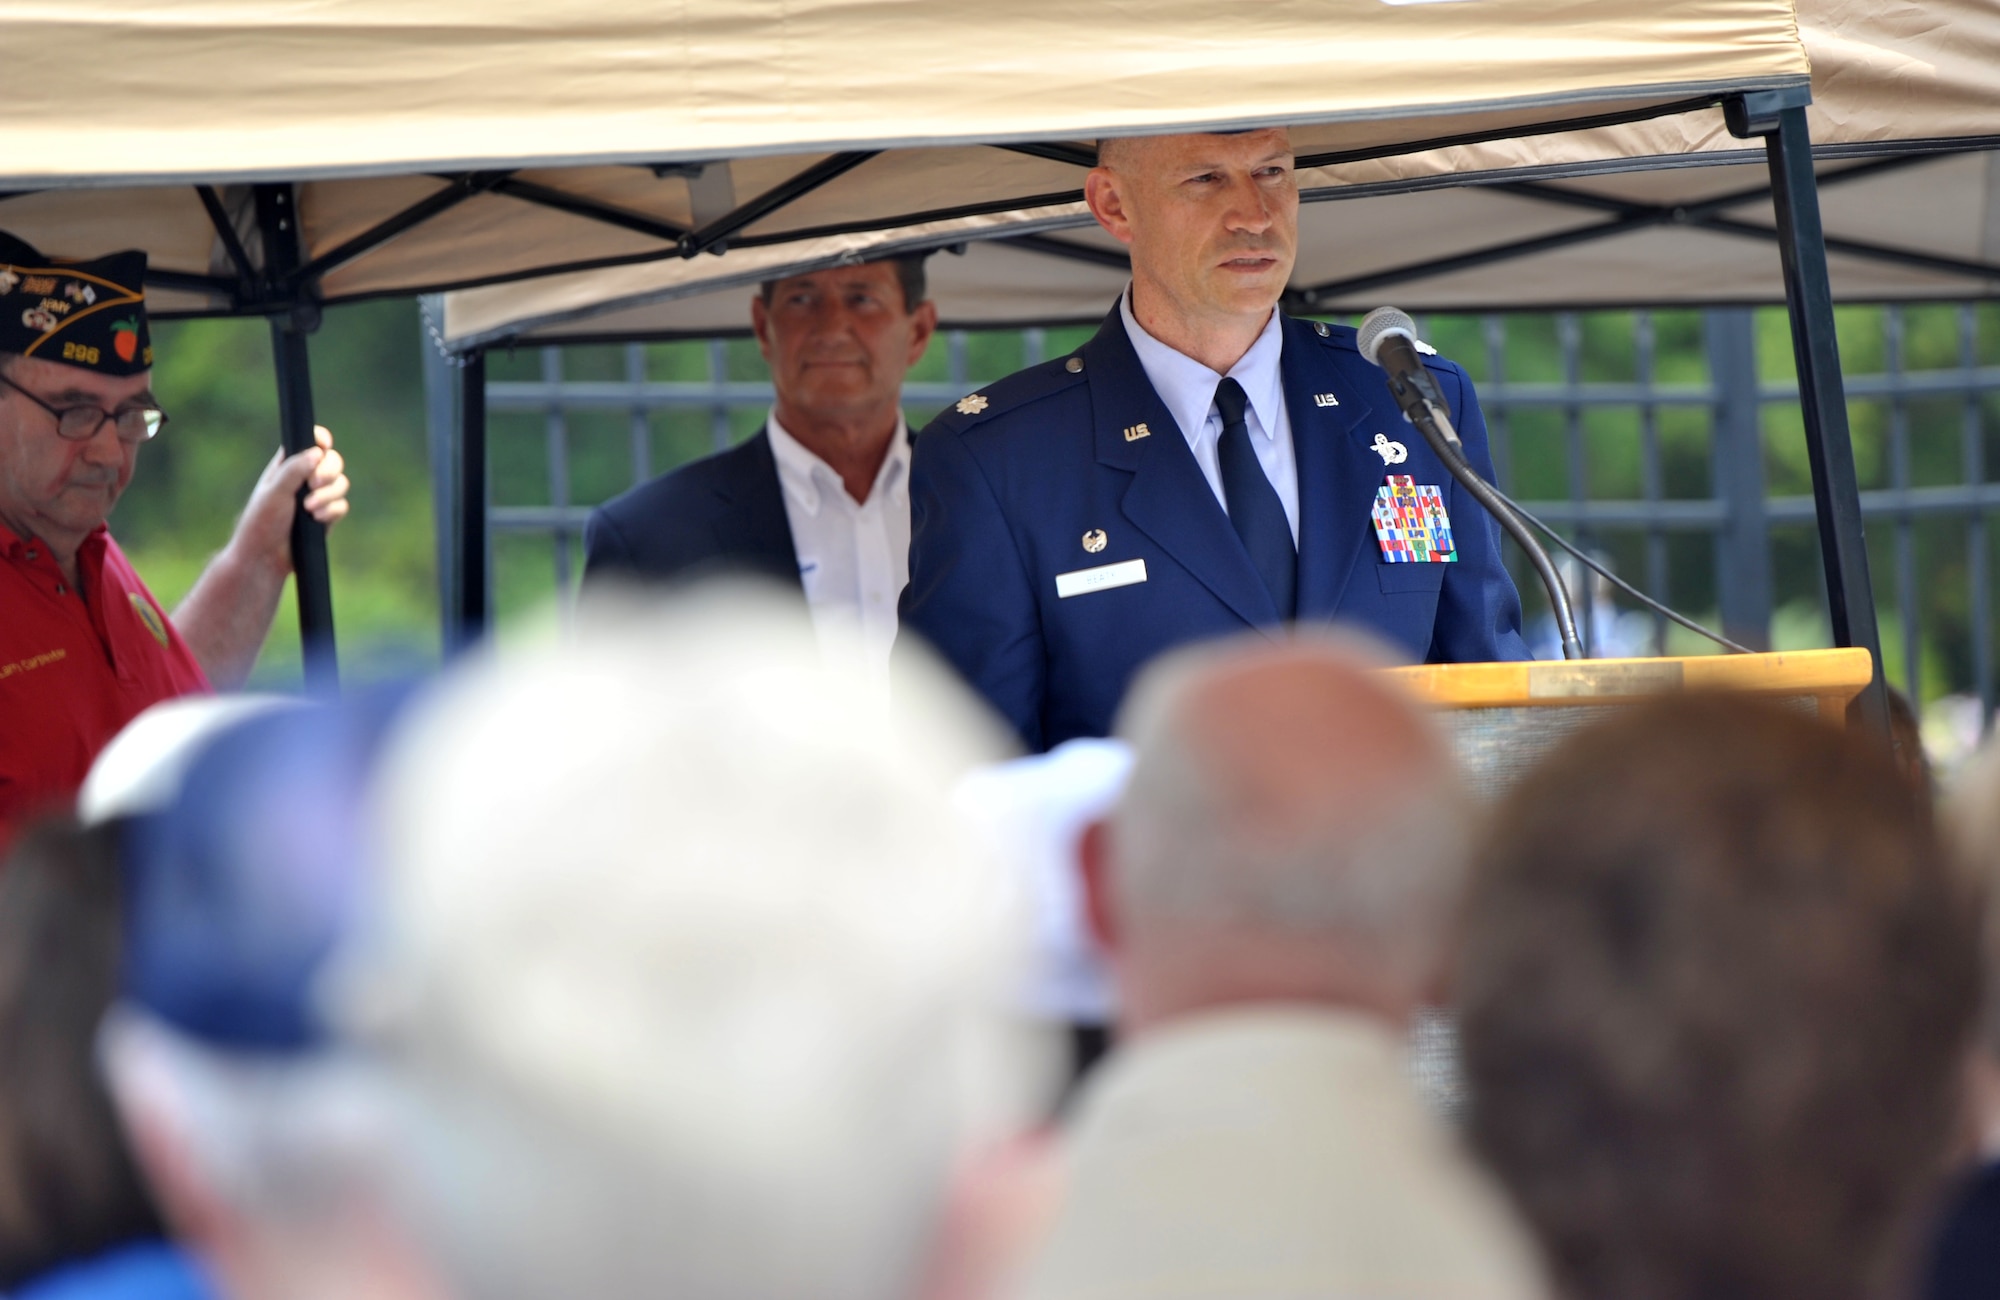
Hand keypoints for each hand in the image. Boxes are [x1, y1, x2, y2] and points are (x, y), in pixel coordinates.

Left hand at [230, 425, 350, 575]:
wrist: (266, 556)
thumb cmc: (262, 522)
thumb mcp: (274, 492)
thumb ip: (294, 470)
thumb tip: (317, 452)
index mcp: (287, 465)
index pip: (308, 442)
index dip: (320, 439)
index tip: (324, 444)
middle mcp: (304, 478)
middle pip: (332, 461)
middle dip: (328, 471)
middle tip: (315, 483)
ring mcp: (318, 497)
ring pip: (341, 484)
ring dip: (329, 495)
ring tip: (310, 509)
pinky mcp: (327, 515)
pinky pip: (342, 506)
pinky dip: (332, 511)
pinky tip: (317, 520)